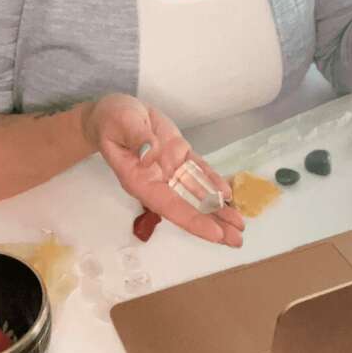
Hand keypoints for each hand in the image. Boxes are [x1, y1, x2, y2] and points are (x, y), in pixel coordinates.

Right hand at [82, 94, 243, 246]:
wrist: (114, 112)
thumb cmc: (112, 120)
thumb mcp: (121, 123)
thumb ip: (136, 137)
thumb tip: (151, 152)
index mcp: (140, 180)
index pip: (170, 206)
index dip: (194, 220)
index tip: (216, 234)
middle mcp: (158, 180)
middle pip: (188, 206)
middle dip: (213, 223)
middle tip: (237, 239)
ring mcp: (170, 168)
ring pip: (197, 191)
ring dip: (218, 208)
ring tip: (239, 224)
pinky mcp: (178, 153)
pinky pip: (198, 169)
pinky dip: (213, 180)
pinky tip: (227, 193)